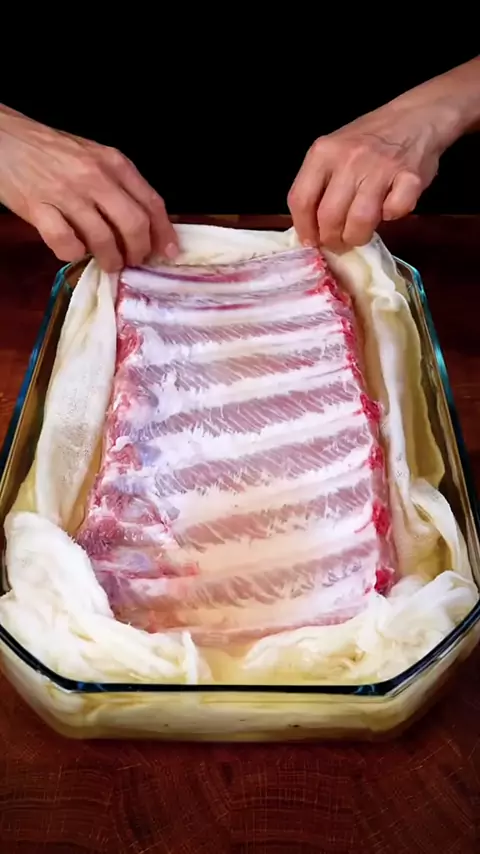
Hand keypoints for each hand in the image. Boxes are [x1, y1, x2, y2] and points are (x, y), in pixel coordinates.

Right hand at [0, 106, 178, 271]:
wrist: (5, 139)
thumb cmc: (51, 151)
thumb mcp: (93, 157)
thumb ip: (119, 185)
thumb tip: (146, 225)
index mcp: (113, 163)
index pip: (151, 202)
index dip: (164, 233)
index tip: (169, 252)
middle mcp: (94, 177)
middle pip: (133, 225)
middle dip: (139, 251)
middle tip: (134, 260)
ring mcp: (66, 193)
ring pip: (103, 240)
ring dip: (110, 260)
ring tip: (108, 263)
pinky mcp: (39, 209)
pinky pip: (66, 244)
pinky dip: (73, 255)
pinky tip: (73, 251)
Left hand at [288, 103, 448, 250]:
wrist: (416, 117)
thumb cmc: (369, 140)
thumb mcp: (334, 151)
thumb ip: (319, 184)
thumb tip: (310, 230)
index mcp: (324, 152)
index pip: (301, 200)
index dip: (305, 229)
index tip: (312, 241)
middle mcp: (349, 158)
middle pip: (329, 217)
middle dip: (332, 240)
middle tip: (339, 242)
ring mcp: (381, 167)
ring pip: (360, 221)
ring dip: (358, 236)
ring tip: (360, 233)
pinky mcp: (410, 177)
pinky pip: (394, 212)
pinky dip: (392, 217)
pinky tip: (389, 208)